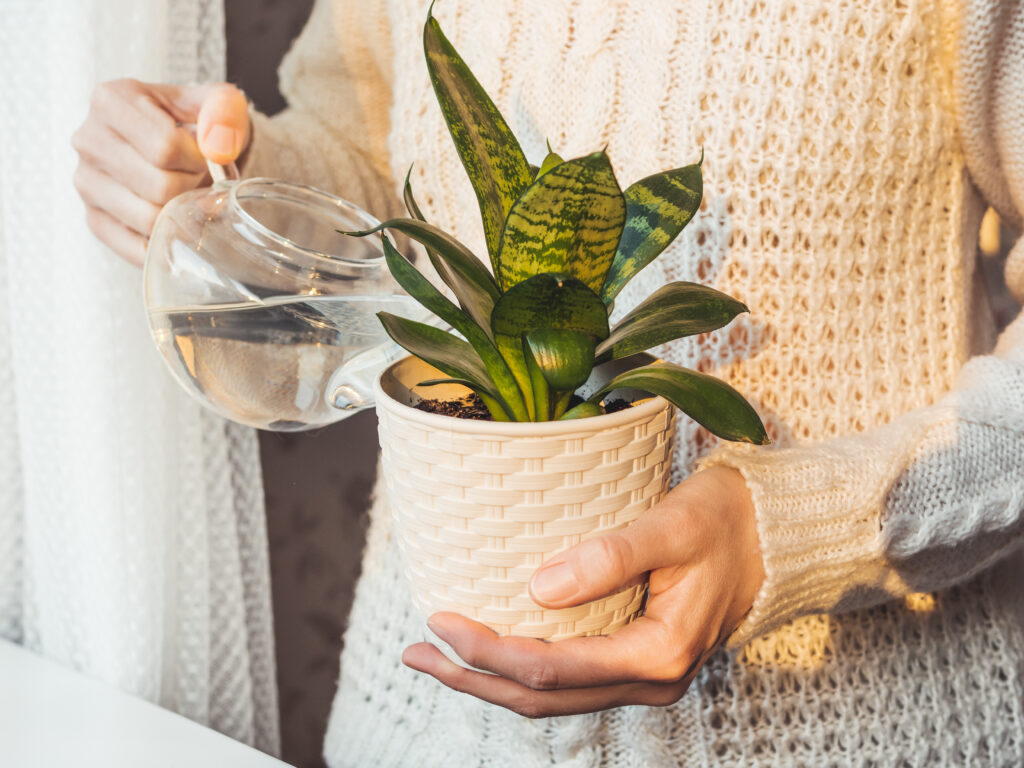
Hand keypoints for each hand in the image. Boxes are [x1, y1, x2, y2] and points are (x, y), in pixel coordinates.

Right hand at [71, 79, 250, 265]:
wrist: (179, 144)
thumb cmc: (198, 123)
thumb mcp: (219, 103)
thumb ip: (225, 112)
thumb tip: (219, 145)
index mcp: (110, 101)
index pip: (165, 147)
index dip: (198, 159)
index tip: (202, 154)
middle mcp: (88, 140)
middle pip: (159, 187)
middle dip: (193, 186)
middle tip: (197, 176)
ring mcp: (86, 184)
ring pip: (150, 219)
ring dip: (182, 212)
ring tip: (184, 191)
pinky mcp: (94, 220)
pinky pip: (137, 248)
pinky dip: (167, 240)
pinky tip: (176, 219)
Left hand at [402, 465, 763, 716]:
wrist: (775, 536)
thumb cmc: (727, 521)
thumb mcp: (672, 526)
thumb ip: (610, 556)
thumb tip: (538, 588)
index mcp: (658, 653)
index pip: (552, 669)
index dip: (489, 650)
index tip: (440, 618)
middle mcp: (651, 680)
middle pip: (543, 698)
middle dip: (474, 679)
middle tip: (418, 650)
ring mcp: (645, 676)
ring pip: (554, 697)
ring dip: (492, 681)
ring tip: (437, 656)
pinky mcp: (638, 661)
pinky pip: (571, 680)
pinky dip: (524, 670)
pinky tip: (493, 649)